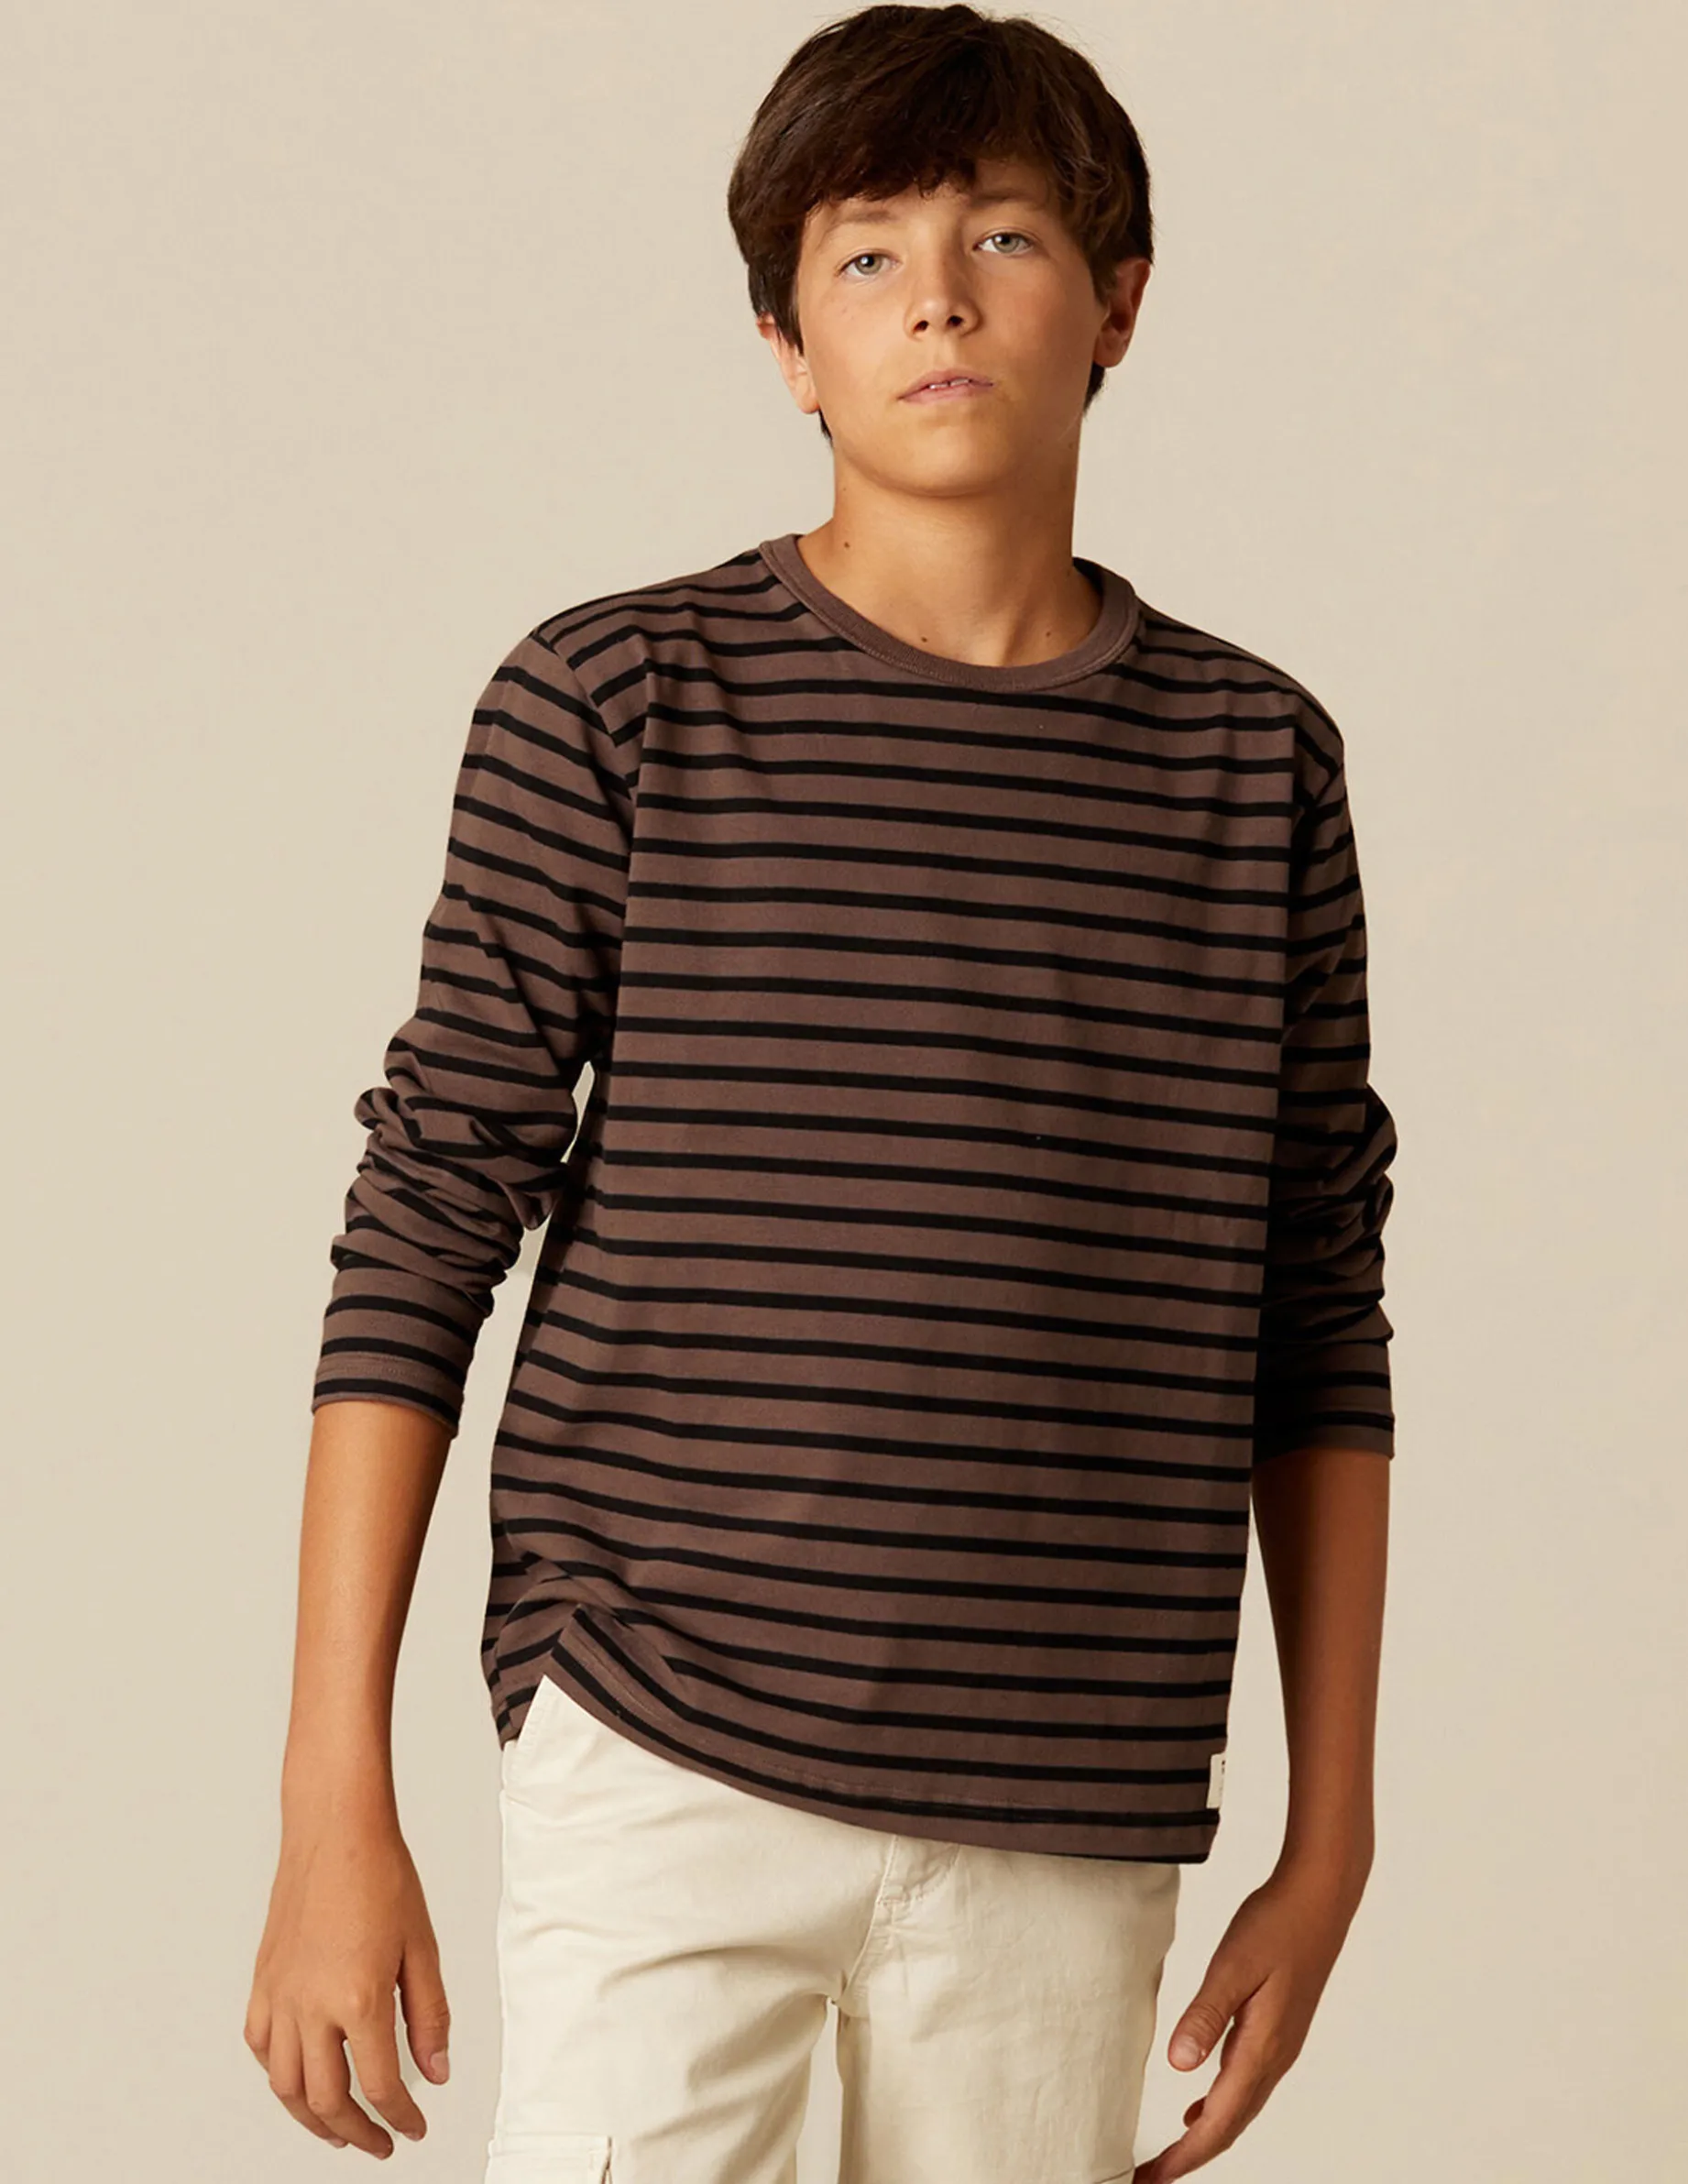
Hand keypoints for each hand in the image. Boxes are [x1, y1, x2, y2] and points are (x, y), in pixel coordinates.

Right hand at [245, 1809, 450, 2156]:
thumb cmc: (381, 1876)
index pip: (380, 2086)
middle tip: (380, 2143)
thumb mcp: (422, 1948)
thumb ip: (429, 2016)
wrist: (335, 1830)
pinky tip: (299, 2078)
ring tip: (339, 2129)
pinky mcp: (262, 1982)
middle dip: (356, 2133)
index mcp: (358, 1999)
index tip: (415, 2128)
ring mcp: (279, 1996)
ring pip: (285, 2086)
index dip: (401, 2117)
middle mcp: (310, 2007)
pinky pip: (260, 2047)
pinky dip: (278, 2076)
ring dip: (312, 2118)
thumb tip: (436, 2073)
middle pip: (326, 2101)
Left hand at [1132, 1861, 1365, 2180]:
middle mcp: (1274, 2058)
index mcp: (1262, 2048)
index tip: (1151, 2180)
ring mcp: (1280, 2046)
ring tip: (1170, 2154)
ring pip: (1239, 2109)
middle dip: (1190, 2158)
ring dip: (1205, 2136)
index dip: (1184, 2157)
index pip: (1219, 2122)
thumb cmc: (1276, 1925)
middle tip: (1150, 2178)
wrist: (1320, 1897)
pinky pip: (1245, 2086)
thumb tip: (1178, 2067)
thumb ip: (1206, 2015)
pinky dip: (1220, 2107)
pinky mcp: (1278, 2030)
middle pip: (1229, 2127)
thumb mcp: (1233, 1965)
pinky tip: (1198, 2107)